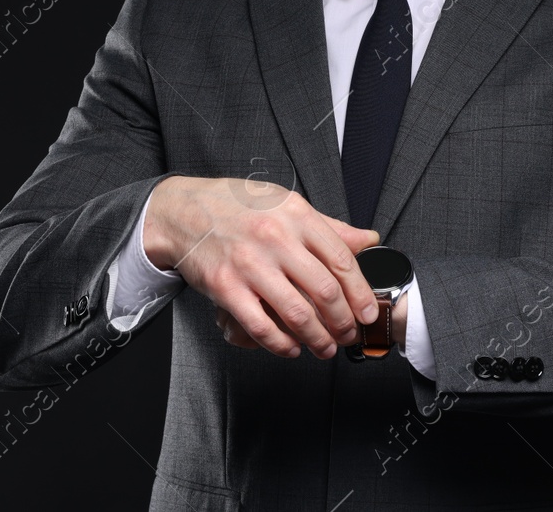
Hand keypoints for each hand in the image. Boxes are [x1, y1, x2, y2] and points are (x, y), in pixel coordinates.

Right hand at [144, 175, 379, 359]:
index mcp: (297, 216)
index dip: (360, 292)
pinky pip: (261, 326)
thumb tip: (369, 240)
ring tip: (325, 348)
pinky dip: (281, 345)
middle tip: (349, 334)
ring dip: (317, 339)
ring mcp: (249, 264)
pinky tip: (291, 349)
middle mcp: (275, 239)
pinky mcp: (225, 287)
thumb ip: (329, 227)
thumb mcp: (288, 204)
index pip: (341, 260)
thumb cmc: (239, 207)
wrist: (183, 211)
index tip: (368, 312)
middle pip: (324, 290)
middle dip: (343, 322)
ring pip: (296, 314)